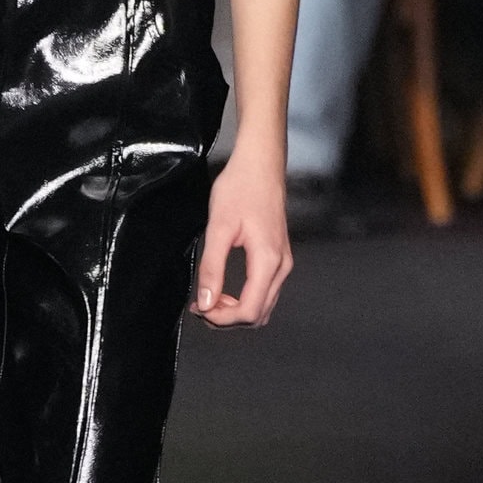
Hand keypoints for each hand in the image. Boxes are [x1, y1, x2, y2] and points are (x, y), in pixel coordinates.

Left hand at [190, 140, 291, 327]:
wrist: (260, 164)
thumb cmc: (241, 188)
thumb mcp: (219, 228)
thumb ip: (212, 268)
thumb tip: (206, 302)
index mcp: (268, 261)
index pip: (249, 311)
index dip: (222, 319)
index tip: (199, 308)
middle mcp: (281, 266)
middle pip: (258, 314)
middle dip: (227, 318)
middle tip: (200, 305)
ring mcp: (283, 262)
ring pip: (263, 306)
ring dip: (235, 310)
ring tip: (209, 298)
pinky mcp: (278, 257)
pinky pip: (264, 292)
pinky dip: (244, 299)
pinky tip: (223, 290)